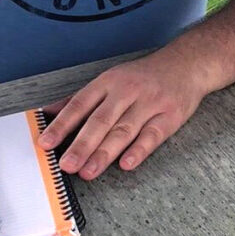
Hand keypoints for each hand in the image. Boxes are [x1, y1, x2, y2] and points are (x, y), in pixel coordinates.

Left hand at [38, 50, 205, 179]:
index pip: (81, 103)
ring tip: (88, 171)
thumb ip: (81, 99)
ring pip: (124, 130)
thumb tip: (48, 113)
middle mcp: (128, 91)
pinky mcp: (170, 116)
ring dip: (105, 152)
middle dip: (83, 144)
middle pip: (102, 120)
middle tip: (67, 164)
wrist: (188, 64)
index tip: (46, 143)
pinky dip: (139, 150)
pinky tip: (127, 163)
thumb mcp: (112, 78)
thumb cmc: (145, 76)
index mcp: (110, 81)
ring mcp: (150, 103)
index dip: (63, 124)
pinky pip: (153, 135)